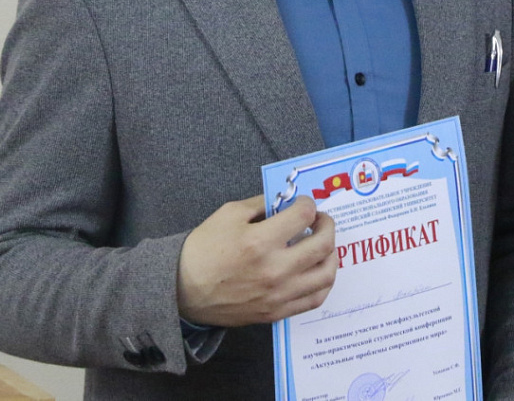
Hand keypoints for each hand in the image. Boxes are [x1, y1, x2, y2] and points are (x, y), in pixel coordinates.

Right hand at [176, 194, 337, 326]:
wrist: (182, 290)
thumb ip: (262, 204)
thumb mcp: (229, 214)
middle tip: (320, 221)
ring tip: (322, 245)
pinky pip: (315, 299)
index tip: (304, 204)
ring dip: (331, 254)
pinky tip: (317, 270)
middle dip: (327, 225)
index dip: (308, 204)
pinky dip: (323, 282)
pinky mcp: (276, 312)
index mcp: (260, 241)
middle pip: (323, 244)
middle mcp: (275, 270)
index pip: (303, 216)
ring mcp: (278, 294)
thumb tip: (287, 201)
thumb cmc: (203, 249)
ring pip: (326, 274)